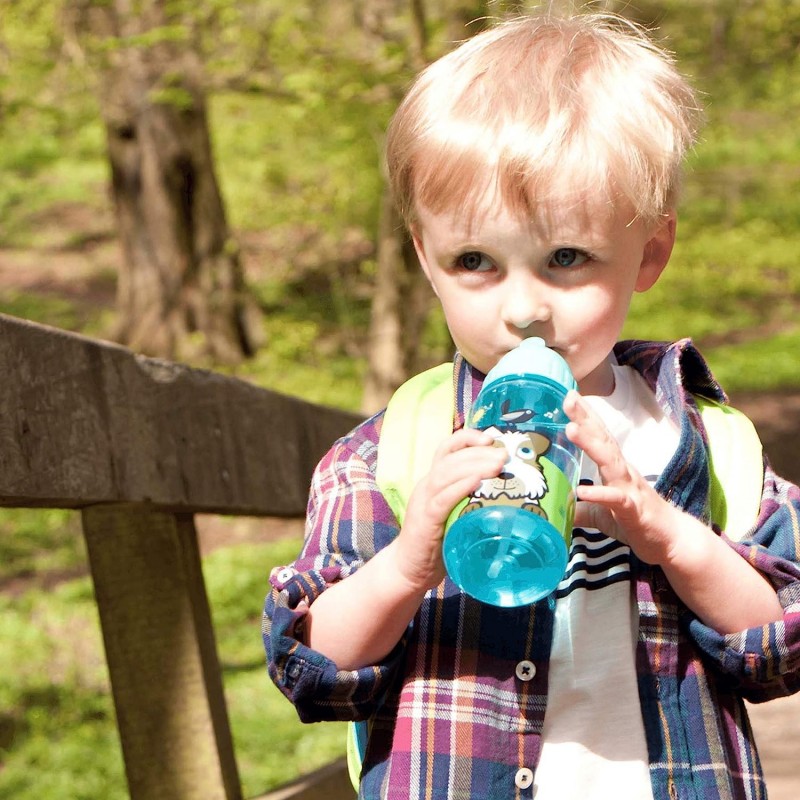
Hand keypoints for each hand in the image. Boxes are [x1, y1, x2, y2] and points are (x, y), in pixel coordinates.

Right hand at [395, 428, 507, 590]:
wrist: (409, 568)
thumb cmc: (439, 542)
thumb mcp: (455, 513)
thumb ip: (472, 500)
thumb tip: (511, 493)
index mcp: (434, 480)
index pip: (447, 448)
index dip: (468, 438)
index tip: (491, 438)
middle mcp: (427, 485)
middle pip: (451, 457)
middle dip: (479, 452)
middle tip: (504, 454)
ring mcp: (424, 501)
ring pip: (446, 473)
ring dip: (474, 465)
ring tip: (498, 464)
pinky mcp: (425, 520)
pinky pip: (441, 499)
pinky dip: (459, 487)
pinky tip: (476, 482)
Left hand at [563, 390, 680, 564]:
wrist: (671, 541)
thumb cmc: (637, 522)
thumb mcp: (601, 516)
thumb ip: (581, 510)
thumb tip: (556, 509)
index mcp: (614, 470)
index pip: (598, 437)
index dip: (585, 417)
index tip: (568, 396)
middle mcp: (623, 473)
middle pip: (603, 440)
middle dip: (585, 418)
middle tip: (568, 398)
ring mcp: (630, 489)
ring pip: (609, 462)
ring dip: (590, 444)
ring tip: (571, 429)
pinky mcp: (634, 511)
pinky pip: (616, 500)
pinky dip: (600, 494)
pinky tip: (582, 490)